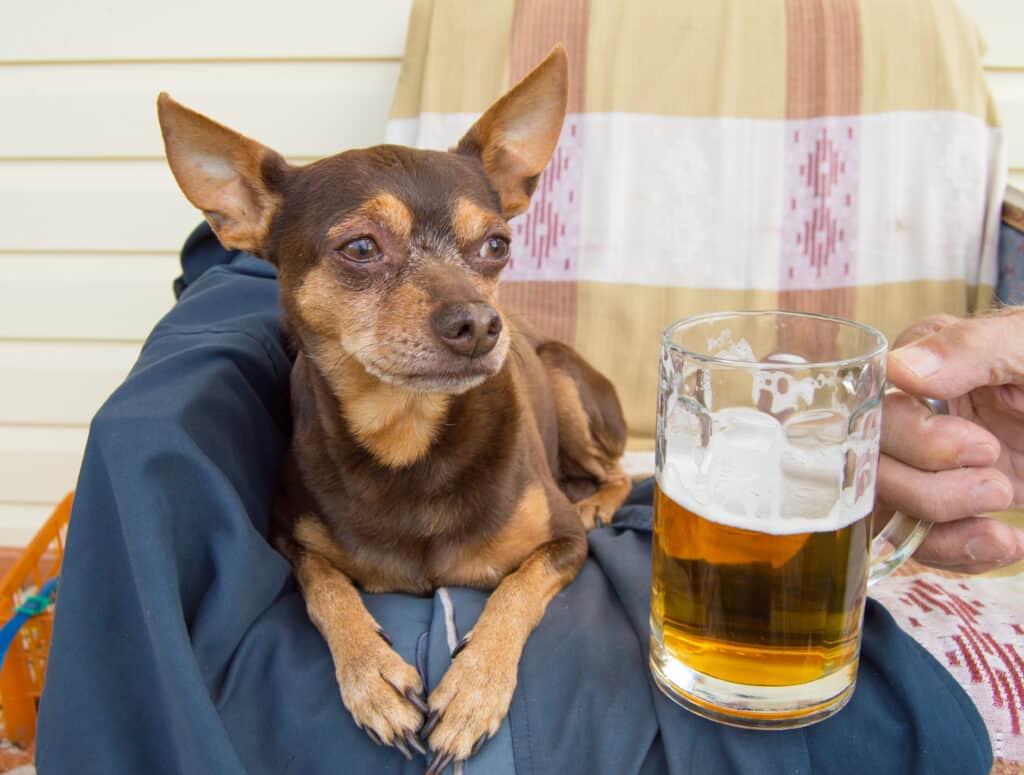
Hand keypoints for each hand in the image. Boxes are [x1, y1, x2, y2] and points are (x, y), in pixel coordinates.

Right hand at [879, 310, 1023, 573]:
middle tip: (995, 483)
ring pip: (886, 509)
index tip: (978, 447)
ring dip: (941, 528)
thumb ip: (972, 349)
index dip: (915, 439)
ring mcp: (927, 464)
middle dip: (929, 489)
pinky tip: (1004, 543)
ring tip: (1002, 522)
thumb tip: (900, 370)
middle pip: (869, 466)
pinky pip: (921, 539)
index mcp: (922, 366)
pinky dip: (958, 552)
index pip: (874, 408)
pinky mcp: (950, 504)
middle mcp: (913, 414)